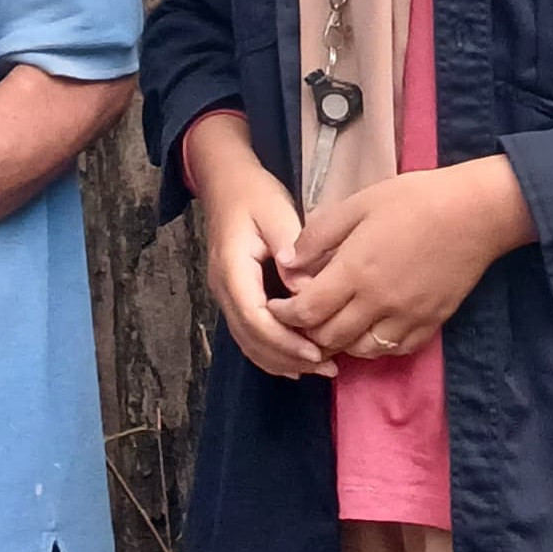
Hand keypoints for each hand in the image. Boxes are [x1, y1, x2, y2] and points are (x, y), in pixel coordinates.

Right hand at [195, 138, 334, 379]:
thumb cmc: (254, 195)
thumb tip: (305, 290)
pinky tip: (296, 360)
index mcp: (232, 267)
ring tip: (319, 368)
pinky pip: (248, 333)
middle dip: (288, 357)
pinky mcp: (235, 296)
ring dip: (280, 359)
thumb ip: (291, 249)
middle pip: (250, 337)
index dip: (285, 340)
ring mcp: (225, 293)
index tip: (317, 350)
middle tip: (328, 367)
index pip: (254, 316)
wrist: (227, 183)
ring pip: (247, 340)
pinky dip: (271, 351)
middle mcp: (223, 287)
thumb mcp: (276, 212)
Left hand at [269, 157, 534, 360]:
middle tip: (300, 318)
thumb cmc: (413, 200)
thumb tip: (286, 263)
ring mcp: (407, 317)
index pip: (307, 312)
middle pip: (330, 338)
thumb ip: (317, 236)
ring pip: (361, 350)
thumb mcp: (356, 205)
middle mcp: (378, 302)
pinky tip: (367, 328)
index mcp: (355, 271)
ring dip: (340, 342)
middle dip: (306, 333)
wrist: (475, 212)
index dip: (284, 315)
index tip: (276, 306)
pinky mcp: (431, 323)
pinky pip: (395, 350)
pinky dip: (374, 345)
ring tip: (331, 324)